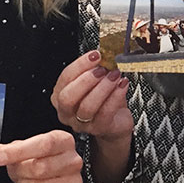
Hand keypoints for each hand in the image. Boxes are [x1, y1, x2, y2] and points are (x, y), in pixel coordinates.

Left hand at [0, 129, 83, 182]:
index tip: (0, 157)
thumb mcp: (26, 149)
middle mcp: (73, 161)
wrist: (50, 182)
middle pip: (39, 168)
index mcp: (64, 141)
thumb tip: (2, 152)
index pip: (44, 144)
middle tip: (18, 172)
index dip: (20, 151)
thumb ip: (14, 148)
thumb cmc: (38, 162)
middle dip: (20, 172)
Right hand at [51, 52, 133, 182]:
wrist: (116, 121)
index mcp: (60, 96)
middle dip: (86, 79)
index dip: (80, 65)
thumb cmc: (104, 99)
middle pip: (68, 97)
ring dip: (103, 87)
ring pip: (87, 107)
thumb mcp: (96, 81)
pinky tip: (123, 85)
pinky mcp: (100, 129)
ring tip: (115, 75)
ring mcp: (82, 124)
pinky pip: (105, 113)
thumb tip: (103, 53)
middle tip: (103, 68)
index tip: (95, 55)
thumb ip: (95, 69)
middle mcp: (67, 112)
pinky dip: (116, 96)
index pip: (65, 79)